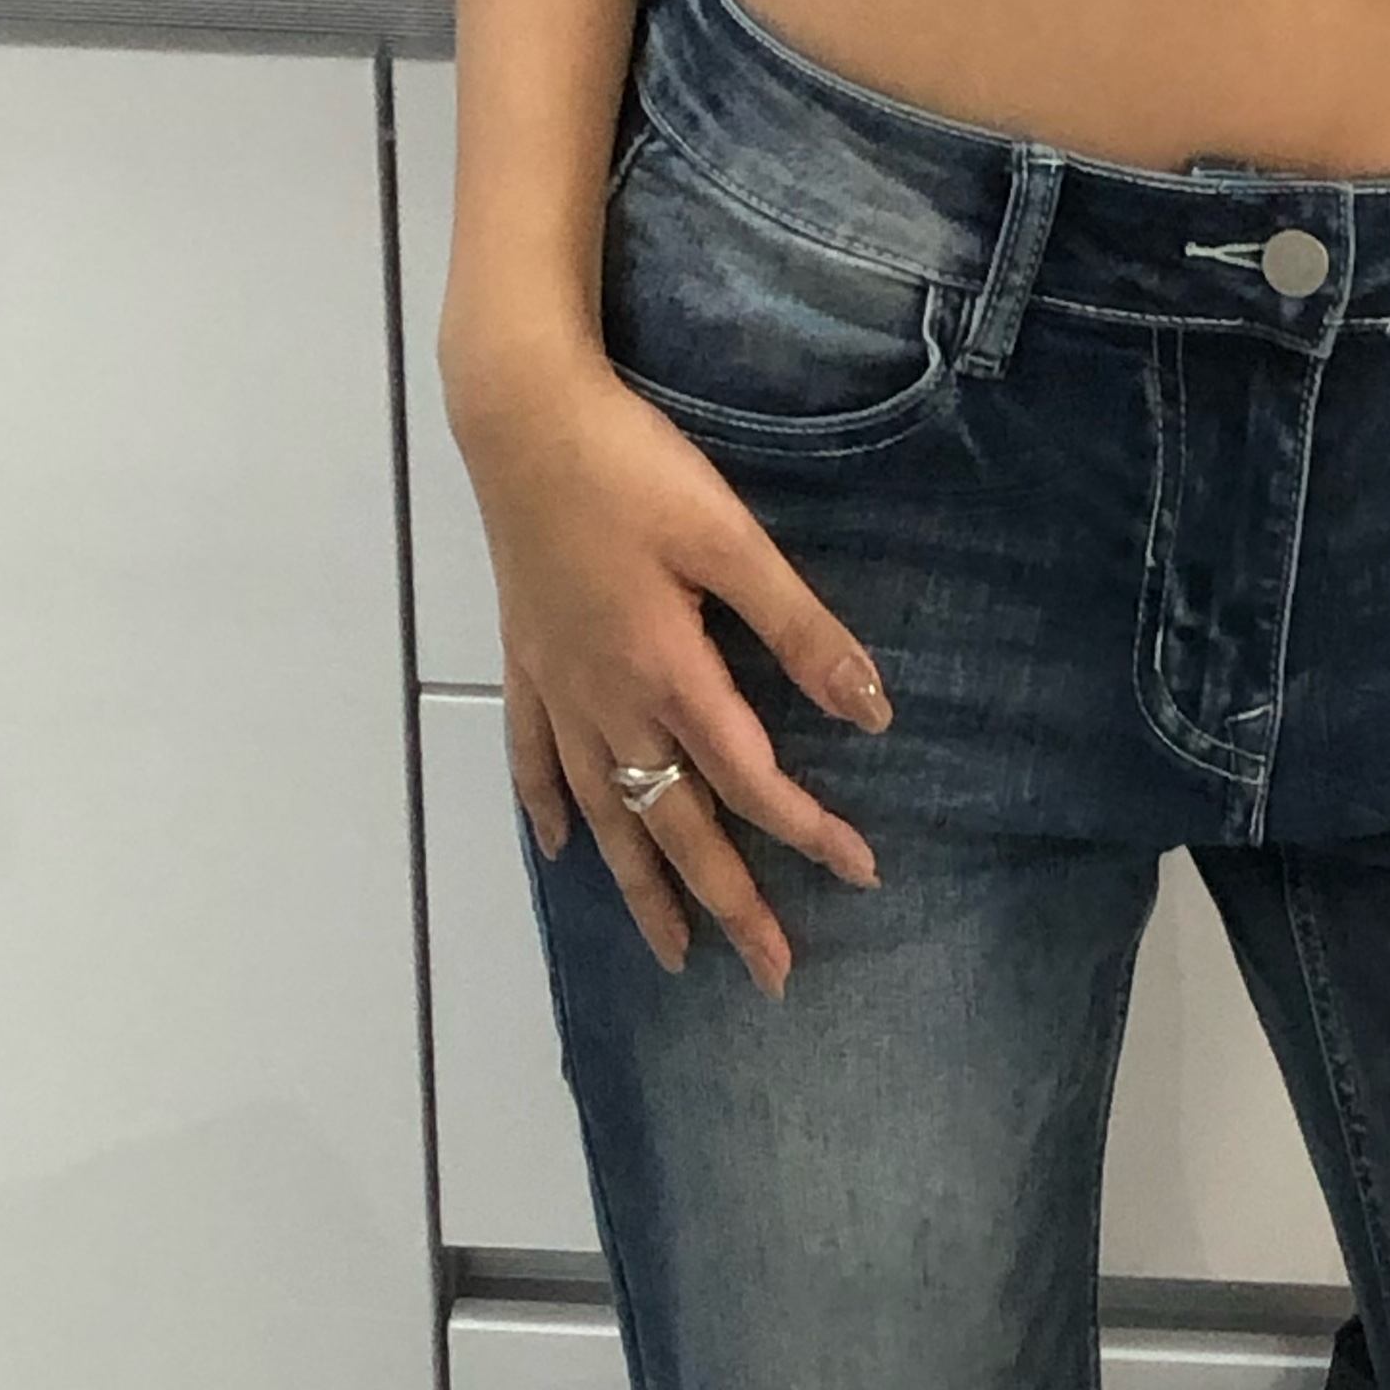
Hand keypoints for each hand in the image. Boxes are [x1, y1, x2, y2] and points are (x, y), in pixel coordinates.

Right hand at [442, 341, 892, 998]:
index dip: (810, 834)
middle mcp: (610, 703)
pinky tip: (561, 852)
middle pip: (677, 829)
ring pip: (606, 815)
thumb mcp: (730, 538)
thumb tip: (872, 710)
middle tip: (772, 976)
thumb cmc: (630, 466)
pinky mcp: (528, 661)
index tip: (862, 875)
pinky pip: (533, 760)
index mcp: (669, 674)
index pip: (751, 783)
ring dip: (642, 890)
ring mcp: (560, 689)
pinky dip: (550, 809)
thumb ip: (800, 629)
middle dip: (729, 907)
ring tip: (672, 954)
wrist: (517, 413)